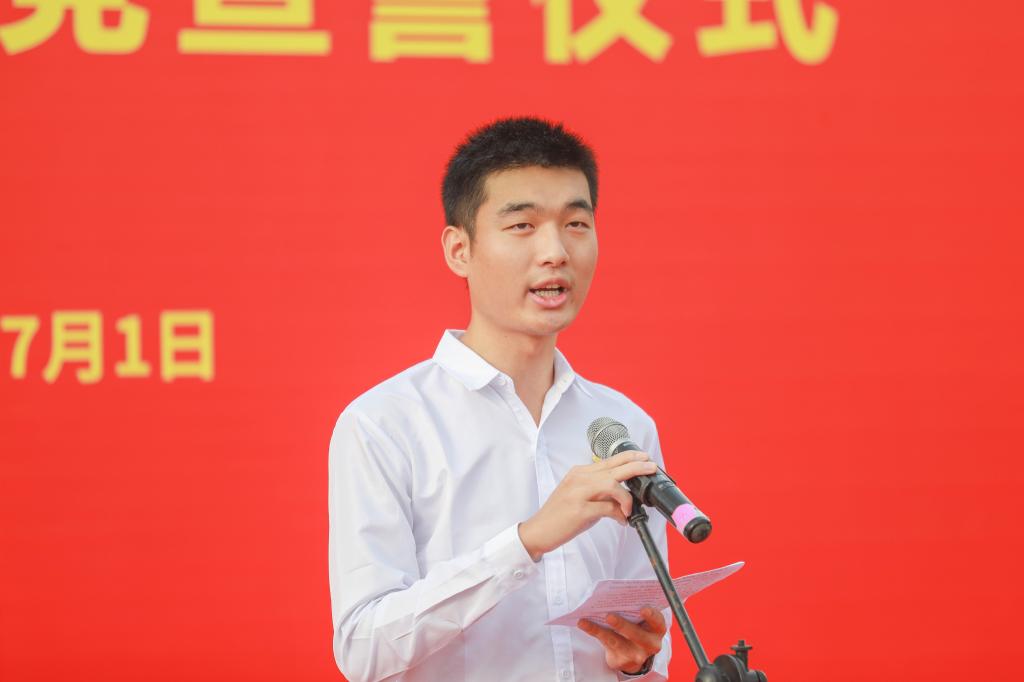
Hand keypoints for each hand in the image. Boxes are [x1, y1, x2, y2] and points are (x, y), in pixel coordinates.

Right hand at [518, 450, 656, 560]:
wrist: (538, 530)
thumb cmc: (559, 515)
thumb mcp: (579, 496)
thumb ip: (599, 492)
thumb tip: (623, 497)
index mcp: (579, 473)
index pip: (608, 461)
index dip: (628, 458)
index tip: (643, 458)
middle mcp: (579, 479)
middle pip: (613, 468)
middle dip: (636, 466)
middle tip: (651, 467)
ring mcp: (578, 493)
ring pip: (612, 484)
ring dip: (627, 497)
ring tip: (631, 508)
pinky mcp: (580, 510)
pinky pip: (608, 508)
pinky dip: (619, 514)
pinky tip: (622, 520)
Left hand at [577, 607, 665, 674]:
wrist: (633, 654)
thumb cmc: (637, 627)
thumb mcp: (641, 619)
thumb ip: (635, 608)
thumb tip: (615, 592)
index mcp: (657, 630)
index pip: (658, 622)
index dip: (652, 616)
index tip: (643, 609)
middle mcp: (649, 644)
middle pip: (637, 636)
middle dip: (623, 626)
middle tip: (609, 616)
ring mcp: (635, 655)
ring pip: (617, 642)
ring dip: (601, 631)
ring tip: (587, 621)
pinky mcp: (620, 660)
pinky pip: (605, 644)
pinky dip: (593, 632)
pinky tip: (583, 623)